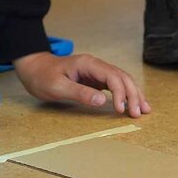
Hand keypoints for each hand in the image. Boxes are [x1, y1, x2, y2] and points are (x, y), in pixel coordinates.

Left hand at [13, 52, 150, 117]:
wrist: (34, 67)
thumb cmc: (42, 76)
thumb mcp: (57, 87)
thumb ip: (80, 93)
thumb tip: (102, 101)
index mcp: (89, 64)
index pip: (112, 77)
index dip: (120, 93)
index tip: (121, 110)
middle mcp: (96, 65)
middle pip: (122, 77)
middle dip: (133, 95)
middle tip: (138, 113)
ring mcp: (97, 71)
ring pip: (122, 80)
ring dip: (134, 94)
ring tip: (144, 109)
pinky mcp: (96, 79)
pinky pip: (116, 85)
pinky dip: (126, 94)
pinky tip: (132, 103)